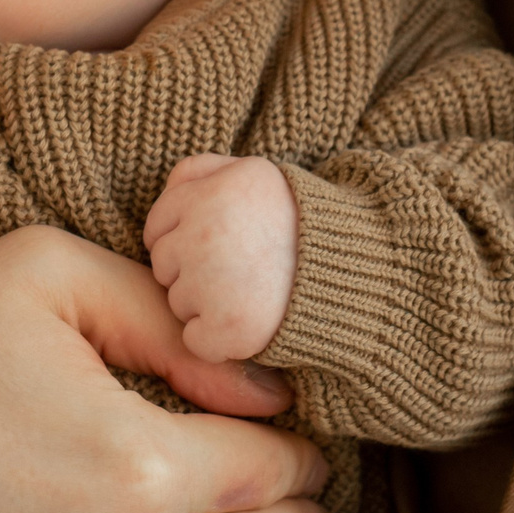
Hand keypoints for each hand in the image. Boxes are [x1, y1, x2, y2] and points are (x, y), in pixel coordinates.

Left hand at [144, 154, 299, 363]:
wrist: (357, 272)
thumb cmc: (298, 222)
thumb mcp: (254, 173)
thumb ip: (204, 170)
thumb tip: (167, 187)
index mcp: (210, 194)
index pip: (156, 226)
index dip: (182, 240)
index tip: (217, 247)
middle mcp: (205, 233)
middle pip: (164, 267)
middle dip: (193, 272)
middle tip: (240, 269)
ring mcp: (213, 283)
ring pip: (178, 304)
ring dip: (207, 306)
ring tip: (252, 291)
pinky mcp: (229, 328)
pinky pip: (196, 342)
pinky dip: (219, 342)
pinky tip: (250, 322)